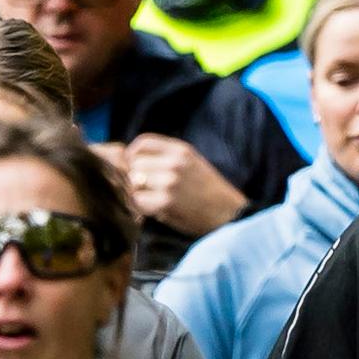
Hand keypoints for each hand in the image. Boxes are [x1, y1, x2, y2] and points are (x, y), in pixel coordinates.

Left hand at [113, 136, 241, 240]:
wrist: (229, 215)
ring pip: (134, 182)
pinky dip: (142, 207)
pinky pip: (138, 200)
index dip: (134, 156)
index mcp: (181, 150)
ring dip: (139, 193)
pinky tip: (155, 211)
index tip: (136, 169)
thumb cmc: (209, 192)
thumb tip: (128, 158)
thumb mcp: (192, 164)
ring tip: (153, 200)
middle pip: (135, 163)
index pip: (142, 143)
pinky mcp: (167, 201)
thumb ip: (166, 158)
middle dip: (136, 178)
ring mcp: (170, 181)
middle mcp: (175, 162)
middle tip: (148, 191)